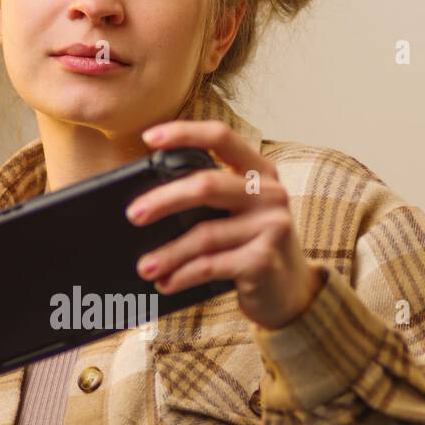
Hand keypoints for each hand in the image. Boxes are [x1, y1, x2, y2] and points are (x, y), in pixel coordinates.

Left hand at [127, 120, 325, 330]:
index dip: (184, 133)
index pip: (221, 138)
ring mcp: (271, 227)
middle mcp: (269, 193)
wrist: (291, 291)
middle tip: (133, 214)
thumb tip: (147, 203)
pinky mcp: (263, 261)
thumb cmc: (252, 245)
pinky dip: (182, 276)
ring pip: (205, 234)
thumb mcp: (240, 213)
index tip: (149, 137)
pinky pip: (210, 266)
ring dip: (168, 253)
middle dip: (164, 200)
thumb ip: (210, 199)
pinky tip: (165, 282)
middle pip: (207, 185)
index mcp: (260, 172)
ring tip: (143, 266)